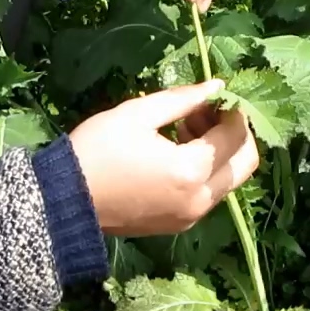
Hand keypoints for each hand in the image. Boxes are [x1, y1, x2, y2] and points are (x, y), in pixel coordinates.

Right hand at [69, 80, 259, 236]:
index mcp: (190, 170)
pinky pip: (210, 193)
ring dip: (221, 152)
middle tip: (208, 113)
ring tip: (186, 127)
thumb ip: (183, 99)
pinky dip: (206, 170)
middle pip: (245, 164)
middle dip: (236, 134)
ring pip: (230, 180)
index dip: (233, 111)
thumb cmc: (97, 150)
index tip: (218, 95)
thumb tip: (217, 86)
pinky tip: (177, 150)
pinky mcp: (180, 224)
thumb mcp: (137, 114)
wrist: (64, 202)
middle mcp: (199, 199)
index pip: (234, 137)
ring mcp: (191, 216)